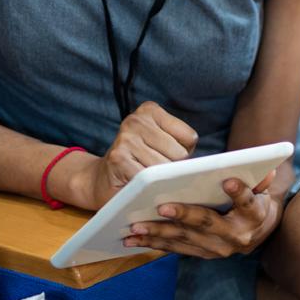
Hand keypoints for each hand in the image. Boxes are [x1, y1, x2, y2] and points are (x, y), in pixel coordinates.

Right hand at [52, 101, 198, 210]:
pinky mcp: (118, 158)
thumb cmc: (141, 163)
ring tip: (147, 179)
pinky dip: (148, 188)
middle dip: (173, 169)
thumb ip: (183, 147)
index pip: (189, 137)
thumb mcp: (164, 146)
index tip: (168, 156)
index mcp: (150, 110)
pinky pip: (148, 178)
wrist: (103, 180)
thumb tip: (196, 168)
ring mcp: (125, 138)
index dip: (185, 154)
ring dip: (160, 181)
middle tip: (155, 171)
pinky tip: (139, 185)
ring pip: (165, 167)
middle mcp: (136, 120)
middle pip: (179, 153)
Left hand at [122, 173, 281, 259]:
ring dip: (158, 233)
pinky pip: (175, 249)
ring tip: (135, 226)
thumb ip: (259, 179)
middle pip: (207, 223)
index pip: (247, 203)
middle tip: (161, 207)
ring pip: (185, 239)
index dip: (240, 193)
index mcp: (253, 216)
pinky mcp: (202, 254)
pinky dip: (152, 243)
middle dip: (183, 216)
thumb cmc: (252, 201)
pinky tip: (132, 239)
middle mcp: (235, 236)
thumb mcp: (261, 190)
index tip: (229, 182)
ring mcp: (217, 249)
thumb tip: (268, 168)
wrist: (257, 232)